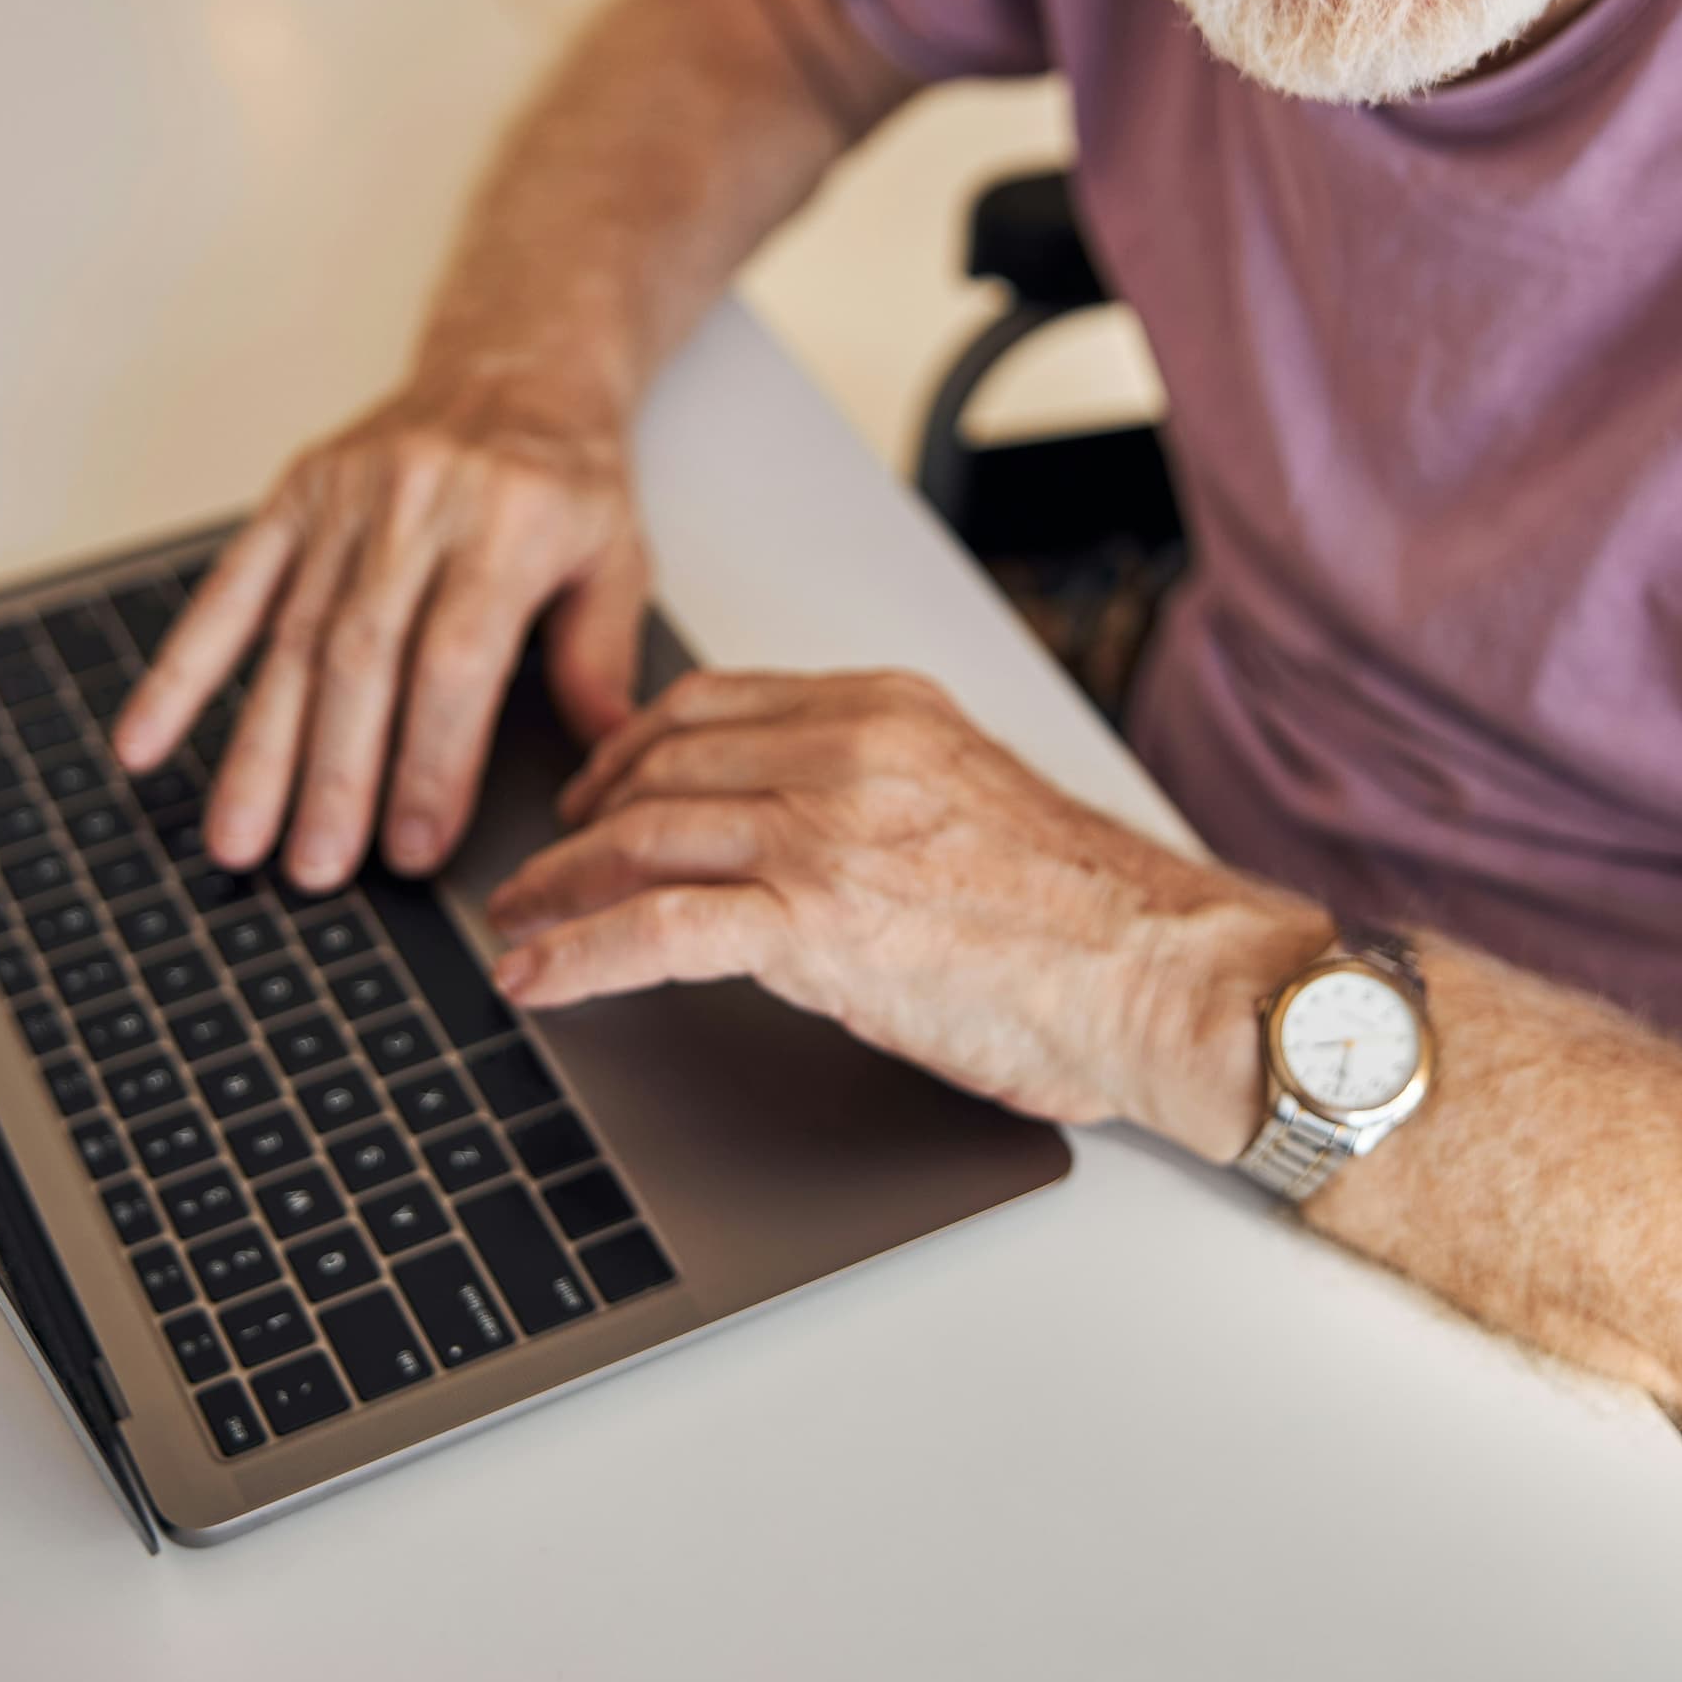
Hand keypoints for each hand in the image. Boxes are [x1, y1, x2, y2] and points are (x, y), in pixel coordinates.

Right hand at [112, 366, 647, 891]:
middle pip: (361, 654)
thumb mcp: (619, 557)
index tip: (414, 848)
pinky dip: (181, 669)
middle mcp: (420, 501)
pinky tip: (144, 740)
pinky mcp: (295, 495)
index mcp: (510, 519)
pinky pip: (229, 587)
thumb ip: (600, 662)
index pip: (456, 658)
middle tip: (316, 869)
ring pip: (291, 635)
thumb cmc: (566, 478)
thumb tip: (600, 775)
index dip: (429, 759)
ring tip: (239, 840)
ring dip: (259, 747)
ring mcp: (348, 497)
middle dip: (334, 772)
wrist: (515, 363)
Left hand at [485, 668, 1329, 1155]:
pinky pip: (658, 929)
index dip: (630, 750)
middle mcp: (848, 752)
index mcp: (887, 711)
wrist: (1164, 972)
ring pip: (643, 838)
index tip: (595, 789)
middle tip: (537, 867)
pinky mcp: (816, 923)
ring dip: (558, 888)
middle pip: (660, 767)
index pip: (714, 703)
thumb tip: (806, 830)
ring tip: (517, 925)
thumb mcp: (976, 801)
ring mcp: (828, 832)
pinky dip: (578, 953)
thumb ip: (885, 790)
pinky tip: (536, 978)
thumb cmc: (1093, 917)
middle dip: (578, 822)